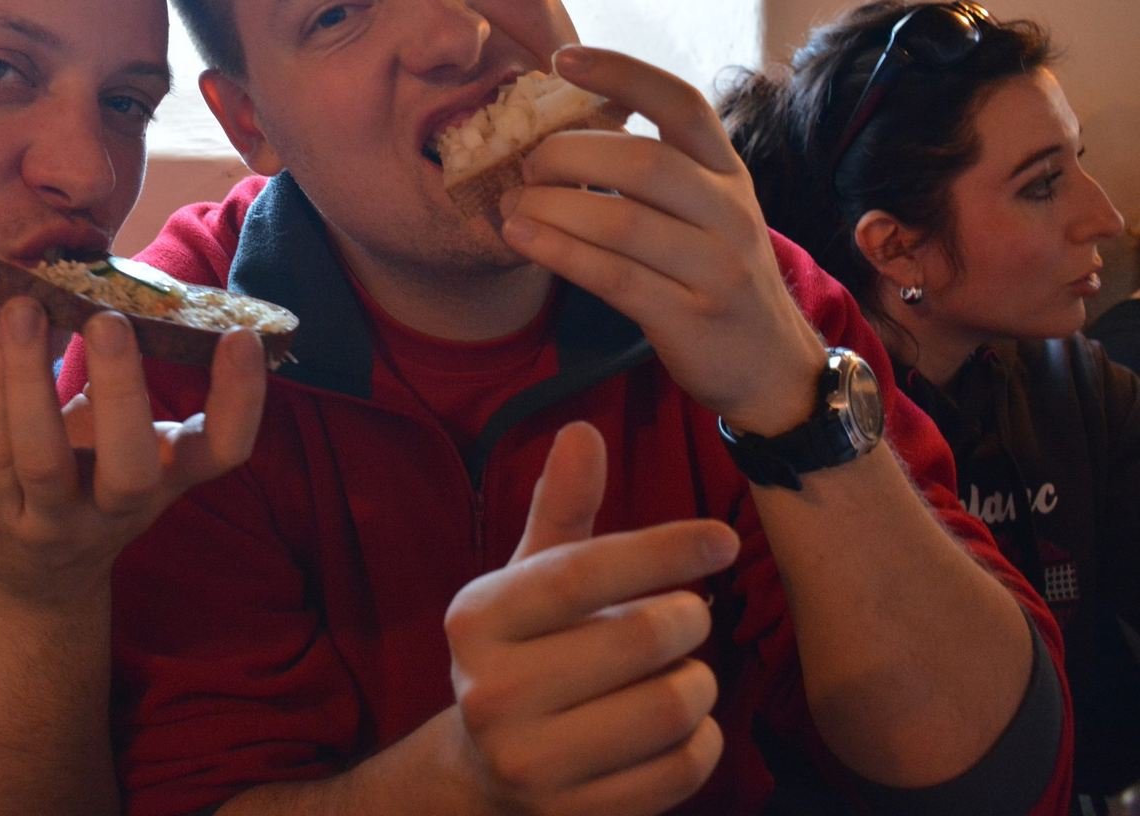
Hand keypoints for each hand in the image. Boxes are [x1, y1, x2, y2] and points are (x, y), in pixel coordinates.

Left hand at [0, 298, 266, 608]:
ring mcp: (55, 521)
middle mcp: (118, 508)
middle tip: (109, 320)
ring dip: (30, 378)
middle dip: (121, 393)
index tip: (241, 336)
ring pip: (42, 458)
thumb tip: (130, 283)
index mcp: (169, 477)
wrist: (37, 577)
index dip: (241, 400)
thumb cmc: (93, 479)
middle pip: (131, 469)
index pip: (223, 452)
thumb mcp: (133, 444)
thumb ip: (138, 382)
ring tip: (24, 308)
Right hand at [444, 423, 737, 814]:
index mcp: (476, 617)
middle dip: (690, 621)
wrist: (484, 768)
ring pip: (672, 706)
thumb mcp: (531, 578)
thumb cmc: (527, 650)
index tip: (722, 540)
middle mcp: (489, 691)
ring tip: (683, 674)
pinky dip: (702, 742)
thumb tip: (582, 430)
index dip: (663, 548)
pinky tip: (681, 726)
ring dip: (700, 683)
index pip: (584, 571)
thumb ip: (564, 508)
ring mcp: (527, 762)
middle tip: (691, 619)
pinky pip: (681, 769)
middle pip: (643, 638)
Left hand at [499, 46, 826, 434]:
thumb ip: (653, 172)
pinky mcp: (690, 317)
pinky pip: (614, 276)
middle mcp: (730, 212)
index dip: (622, 73)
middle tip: (525, 164)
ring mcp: (716, 267)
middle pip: (643, 163)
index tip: (560, 58)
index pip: (681, 104)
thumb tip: (561, 132)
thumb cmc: (716, 275)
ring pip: (622, 222)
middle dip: (568, 155)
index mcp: (728, 172)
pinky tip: (521, 239)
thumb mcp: (704, 211)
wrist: (771, 367)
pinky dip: (558, 252)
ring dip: (552, 208)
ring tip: (511, 205)